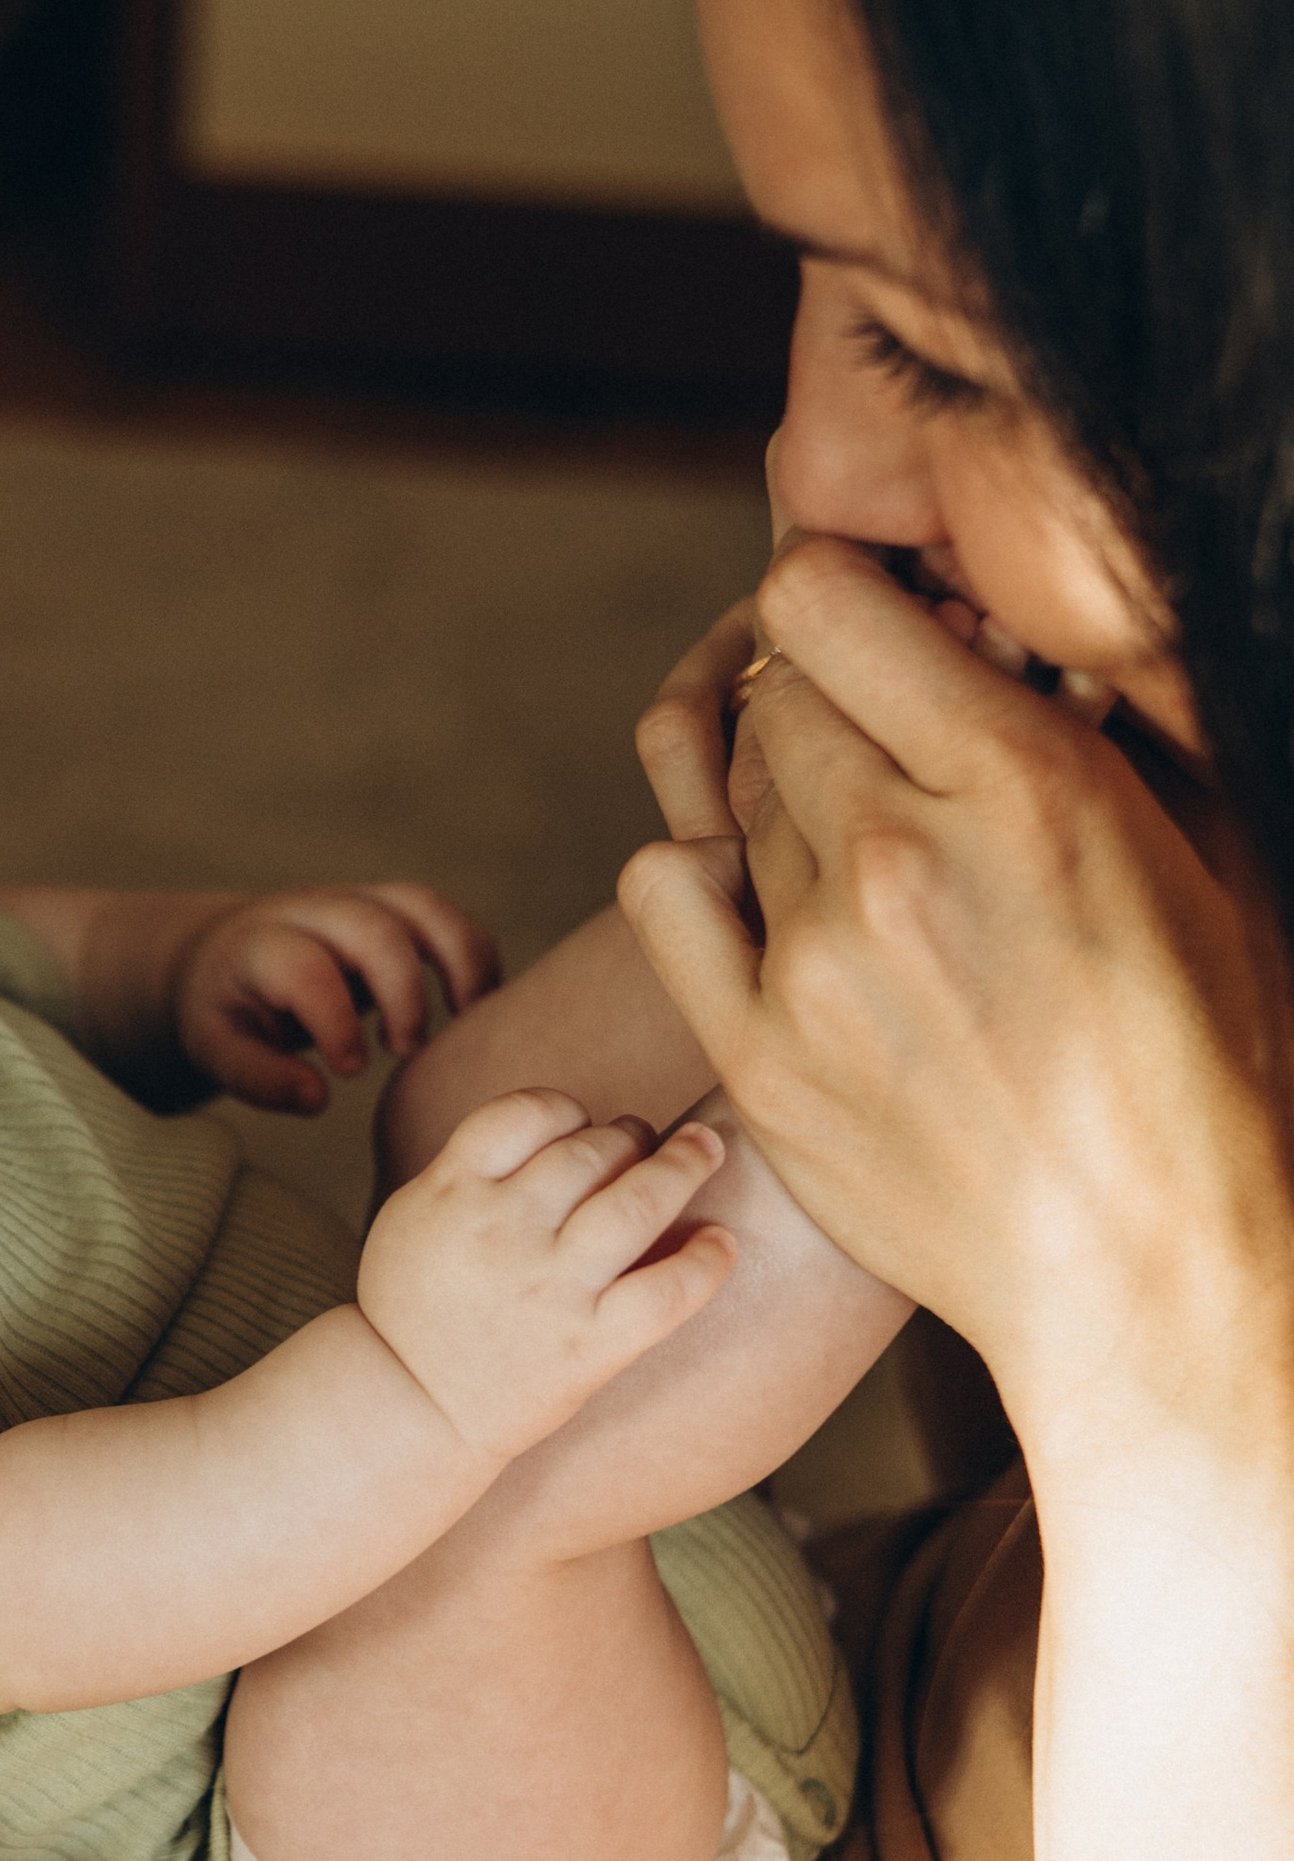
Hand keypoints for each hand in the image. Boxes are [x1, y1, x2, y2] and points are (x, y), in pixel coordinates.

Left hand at [174, 884, 497, 1114]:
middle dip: (405, 992)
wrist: (223, 952)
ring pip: (424, 906)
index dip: (334, 1020)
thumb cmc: (227, 1011)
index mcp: (260, 947)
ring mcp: (357, 902)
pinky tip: (478, 1008)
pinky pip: (445, 915)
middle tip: (405, 1052)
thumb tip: (319, 1097)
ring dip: (460, 961)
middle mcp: (312, 912)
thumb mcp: (217, 1048)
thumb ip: (260, 1077)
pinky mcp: (389, 908)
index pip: (306, 968)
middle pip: (375, 928)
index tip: (349, 1071)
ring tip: (469, 1022)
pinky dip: (474, 954)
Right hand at [356, 1088, 731, 1466]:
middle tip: (643, 1145)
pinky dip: (705, 1261)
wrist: (407, 1409)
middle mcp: (504, 1229)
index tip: (580, 1127)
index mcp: (453, 1189)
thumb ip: (475, 1165)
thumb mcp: (414, 1212)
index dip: (568, 1110)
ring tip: (706, 1150)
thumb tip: (560, 1126)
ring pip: (639, 1201)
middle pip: (592, 1149)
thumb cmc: (412, 1306)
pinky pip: (667, 1291)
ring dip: (684, 1165)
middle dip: (629, 1137)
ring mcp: (550, 1288)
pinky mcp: (588, 1345)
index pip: (531, 1111)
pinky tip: (720, 1241)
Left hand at [619, 536, 1293, 1460]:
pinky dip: (704, 872)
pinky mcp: (756, 1056)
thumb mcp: (1196, 846)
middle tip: (890, 754)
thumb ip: (1100, 715)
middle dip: (831, 702)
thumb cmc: (1194, 1053)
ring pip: (733, 795)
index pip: (823, 597)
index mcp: (1022, 783)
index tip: (876, 630)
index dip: (839, 597)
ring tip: (871, 861)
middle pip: (777, 695)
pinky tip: (766, 898)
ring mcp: (813, 964)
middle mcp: (899, 858)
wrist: (1141, 1263)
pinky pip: (663, 887)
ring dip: (793, 804)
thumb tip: (1016, 619)